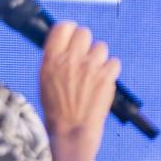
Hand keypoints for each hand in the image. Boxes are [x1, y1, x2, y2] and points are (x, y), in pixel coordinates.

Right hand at [38, 21, 119, 149]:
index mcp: (51, 60)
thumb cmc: (57, 109)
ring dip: (99, 58)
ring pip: (101, 46)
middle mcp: (70, 59)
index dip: (70, 31)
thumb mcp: (45, 80)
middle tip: (85, 59)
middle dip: (86, 44)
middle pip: (84, 32)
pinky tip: (103, 82)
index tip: (73, 38)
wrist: (71, 132)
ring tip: (93, 75)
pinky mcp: (106, 77)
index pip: (63, 27)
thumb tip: (67, 42)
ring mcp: (89, 67)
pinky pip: (114, 62)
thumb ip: (55, 59)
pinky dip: (111, 71)